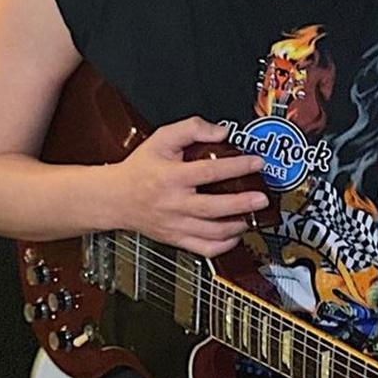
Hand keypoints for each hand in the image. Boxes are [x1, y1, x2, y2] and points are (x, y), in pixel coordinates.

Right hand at [108, 116, 268, 255]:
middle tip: (262, 198)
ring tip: (251, 215)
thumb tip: (221, 132)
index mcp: (170, 177)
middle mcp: (173, 204)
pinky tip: (235, 233)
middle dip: (242, 204)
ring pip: (212, 233)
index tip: (256, 162)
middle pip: (213, 208)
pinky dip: (225, 244)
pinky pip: (205, 249)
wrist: (116, 198)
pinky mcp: (176, 239)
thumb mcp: (161, 139)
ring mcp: (175, 225)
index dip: (237, 167)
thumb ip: (191, 128)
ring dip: (238, 225)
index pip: (209, 172)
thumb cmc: (140, 169)